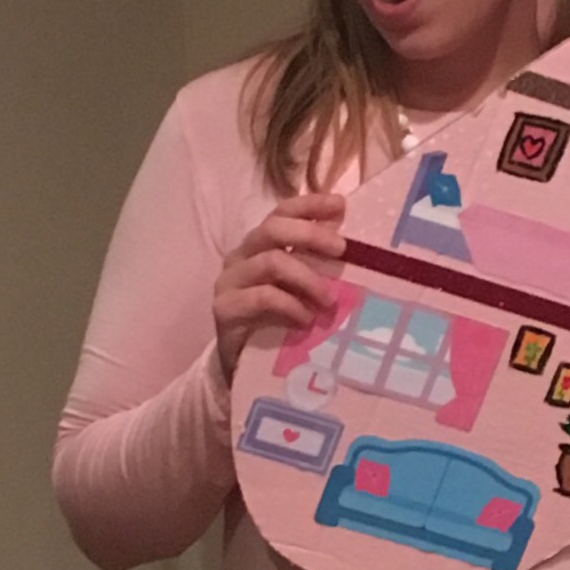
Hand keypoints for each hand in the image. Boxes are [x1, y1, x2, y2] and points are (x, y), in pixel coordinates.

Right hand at [213, 193, 347, 381]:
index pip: (281, 212)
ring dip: (307, 278)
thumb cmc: (276, 320)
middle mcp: (241, 256)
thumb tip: (344, 232)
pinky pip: (262, 297)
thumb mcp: (299, 286)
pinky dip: (290, 305)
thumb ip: (313, 260)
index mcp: (259, 244)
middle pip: (273, 229)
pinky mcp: (225, 308)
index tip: (339, 205)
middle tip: (341, 250)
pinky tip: (306, 319)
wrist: (242, 363)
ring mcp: (230, 280)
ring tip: (329, 300)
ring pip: (270, 262)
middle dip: (311, 235)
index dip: (309, 205)